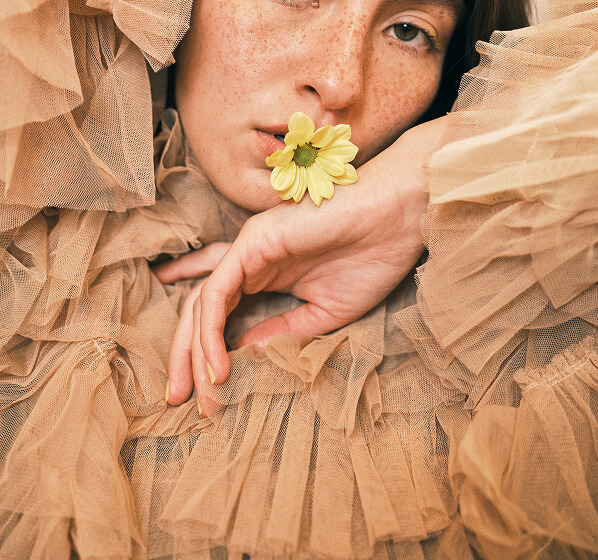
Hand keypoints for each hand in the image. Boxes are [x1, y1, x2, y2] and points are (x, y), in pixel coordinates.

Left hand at [156, 117, 445, 402]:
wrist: (396, 220)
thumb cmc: (371, 259)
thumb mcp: (324, 312)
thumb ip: (284, 330)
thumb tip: (245, 354)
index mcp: (266, 276)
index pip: (222, 314)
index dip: (208, 354)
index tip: (208, 397)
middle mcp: (249, 262)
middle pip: (202, 310)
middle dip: (185, 356)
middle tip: (179, 399)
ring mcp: (248, 249)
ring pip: (203, 302)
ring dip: (193, 350)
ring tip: (198, 393)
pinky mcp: (252, 242)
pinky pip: (218, 290)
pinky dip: (211, 329)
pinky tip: (216, 364)